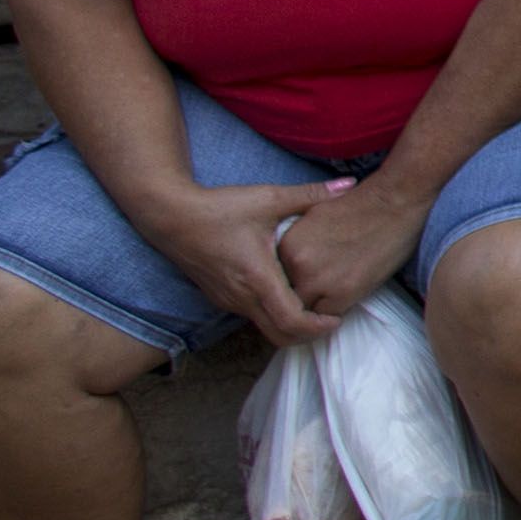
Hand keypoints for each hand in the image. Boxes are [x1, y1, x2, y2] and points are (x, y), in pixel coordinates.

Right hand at [137, 179, 331, 347]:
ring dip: (291, 326)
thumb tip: (350, 183)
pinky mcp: (221, 297)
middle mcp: (242, 297)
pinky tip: (289, 295)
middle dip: (308, 334)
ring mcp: (229, 300)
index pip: (291, 321)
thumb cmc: (219, 208)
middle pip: (279, 335)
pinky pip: (252, 316)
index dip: (317, 327)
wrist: (170, 216)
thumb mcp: (269, 198)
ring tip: (315, 306)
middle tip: (331, 319)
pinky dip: (274, 315)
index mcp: (257, 277)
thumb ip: (311, 194)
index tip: (337, 318)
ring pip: (265, 328)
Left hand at [273, 173, 433, 323]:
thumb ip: (298, 243)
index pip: (276, 279)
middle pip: (289, 297)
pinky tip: (348, 295)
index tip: (306, 281)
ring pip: (306, 311)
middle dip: (301, 297)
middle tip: (319, 293)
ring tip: (333, 296)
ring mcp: (319, 280)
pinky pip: (330, 317)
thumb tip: (292, 264)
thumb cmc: (361, 205)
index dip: (291, 282)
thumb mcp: (315, 217)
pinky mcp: (344, 293)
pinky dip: (337, 311)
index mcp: (286, 245)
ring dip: (318, 307)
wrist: (394, 201)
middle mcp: (297, 264)